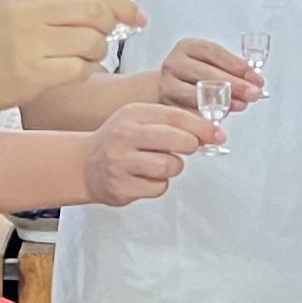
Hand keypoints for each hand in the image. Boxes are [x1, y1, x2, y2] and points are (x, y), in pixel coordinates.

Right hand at [0, 0, 141, 110]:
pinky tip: (68, 71)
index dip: (121, 3)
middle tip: (100, 37)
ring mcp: (30, 41)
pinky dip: (83, 71)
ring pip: (93, 42)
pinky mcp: (33, 71)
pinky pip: (80, 69)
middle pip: (96, 11)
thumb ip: (61, 0)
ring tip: (77, 56)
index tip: (138, 16)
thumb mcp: (21, 2)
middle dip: (109, 27)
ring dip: (96, 52)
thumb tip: (117, 7)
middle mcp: (30, 8)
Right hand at [83, 102, 209, 206]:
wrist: (84, 165)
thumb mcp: (138, 120)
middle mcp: (124, 136)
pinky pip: (158, 187)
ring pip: (170, 166)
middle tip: (188, 148)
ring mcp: (121, 163)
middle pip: (176, 140)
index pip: (175, 116)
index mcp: (132, 114)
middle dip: (190, 146)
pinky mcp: (122, 187)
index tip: (217, 134)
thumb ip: (171, 123)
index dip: (201, 126)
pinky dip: (158, 184)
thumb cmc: (119, 141)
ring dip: (172, 167)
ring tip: (159, 164)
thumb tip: (209, 133)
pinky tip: (144, 177)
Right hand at [156, 36, 262, 113]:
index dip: (236, 65)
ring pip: (197, 94)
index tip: (255, 77)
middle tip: (253, 93)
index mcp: (187, 47)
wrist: (169, 87)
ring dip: (224, 102)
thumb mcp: (211, 63)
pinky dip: (210, 115)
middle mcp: (174, 64)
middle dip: (234, 85)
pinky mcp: (167, 106)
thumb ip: (231, 69)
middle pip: (206, 73)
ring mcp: (168, 85)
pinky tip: (225, 115)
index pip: (213, 52)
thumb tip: (255, 83)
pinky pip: (191, 112)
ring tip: (242, 105)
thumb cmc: (195, 74)